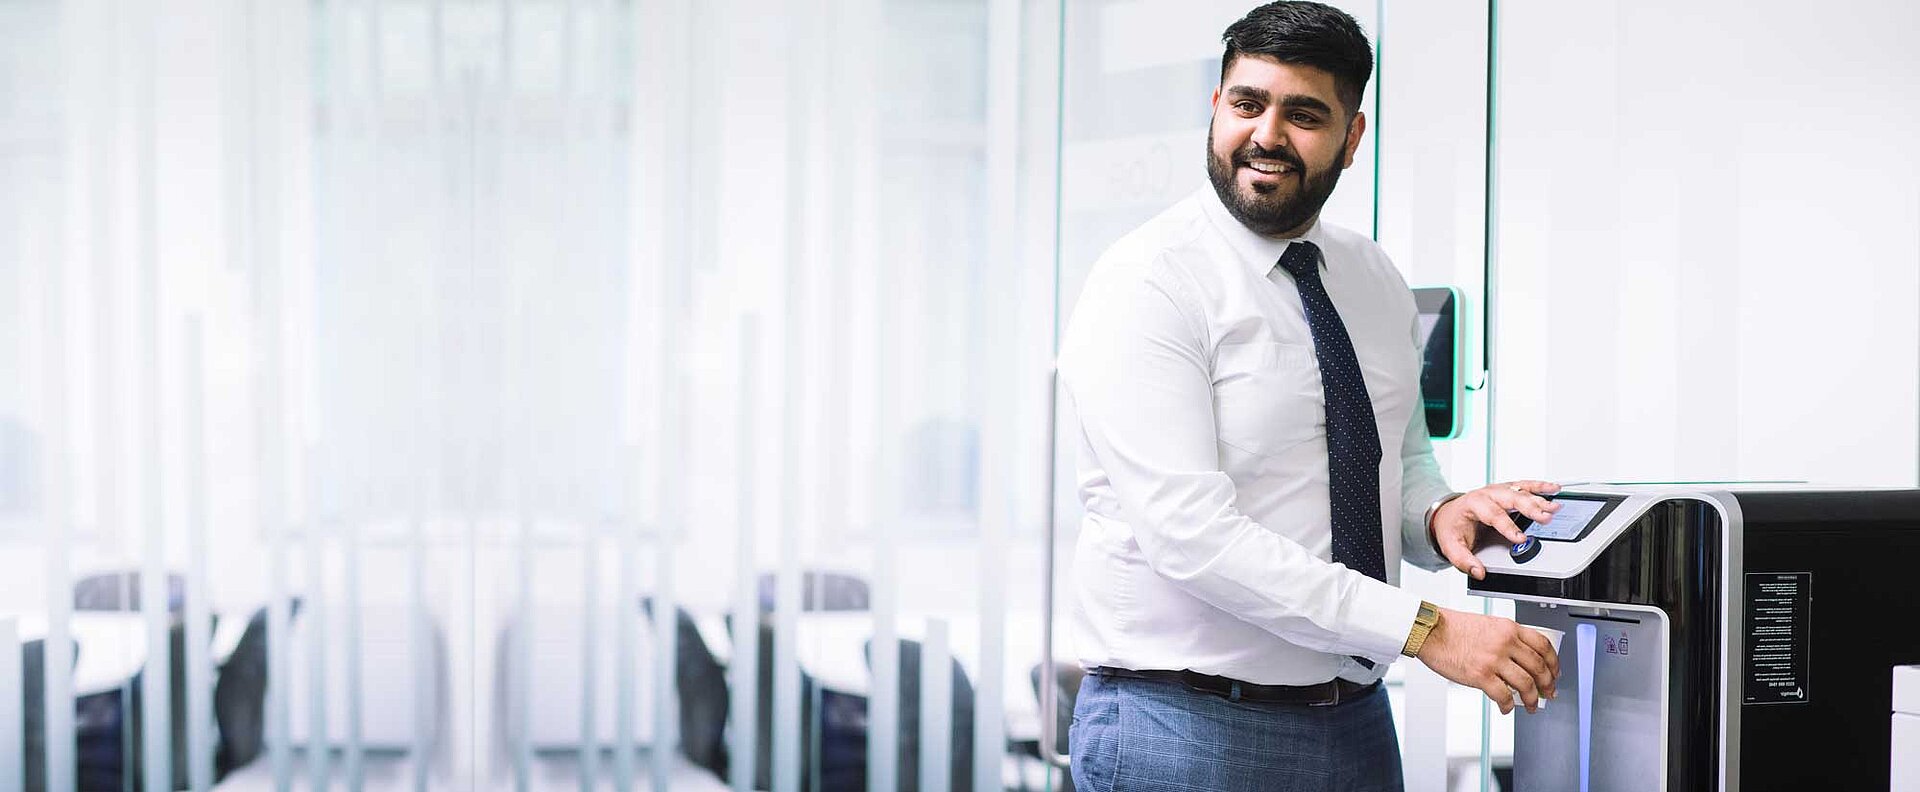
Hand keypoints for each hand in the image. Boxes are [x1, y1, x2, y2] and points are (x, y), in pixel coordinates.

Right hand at [1416, 607, 1559, 713]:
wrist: (1430, 631)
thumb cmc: (1453, 628)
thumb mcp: (1488, 624)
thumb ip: (1506, 638)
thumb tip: (1521, 660)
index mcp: (1508, 628)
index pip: (1543, 645)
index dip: (1553, 662)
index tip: (1554, 672)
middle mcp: (1505, 642)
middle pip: (1538, 667)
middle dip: (1548, 684)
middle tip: (1548, 693)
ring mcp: (1493, 659)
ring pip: (1526, 684)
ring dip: (1532, 699)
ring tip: (1531, 705)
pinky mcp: (1480, 675)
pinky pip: (1503, 696)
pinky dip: (1508, 705)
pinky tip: (1506, 708)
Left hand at [1431, 480, 1561, 579]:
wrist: (1448, 513)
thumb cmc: (1451, 527)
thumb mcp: (1450, 546)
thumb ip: (1463, 560)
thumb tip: (1478, 572)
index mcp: (1473, 504)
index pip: (1493, 515)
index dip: (1508, 527)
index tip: (1520, 538)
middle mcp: (1487, 494)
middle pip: (1511, 499)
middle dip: (1530, 508)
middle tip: (1545, 518)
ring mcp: (1498, 491)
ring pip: (1521, 491)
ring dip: (1539, 498)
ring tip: (1555, 506)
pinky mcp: (1507, 490)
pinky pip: (1525, 486)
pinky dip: (1540, 487)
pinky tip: (1554, 489)